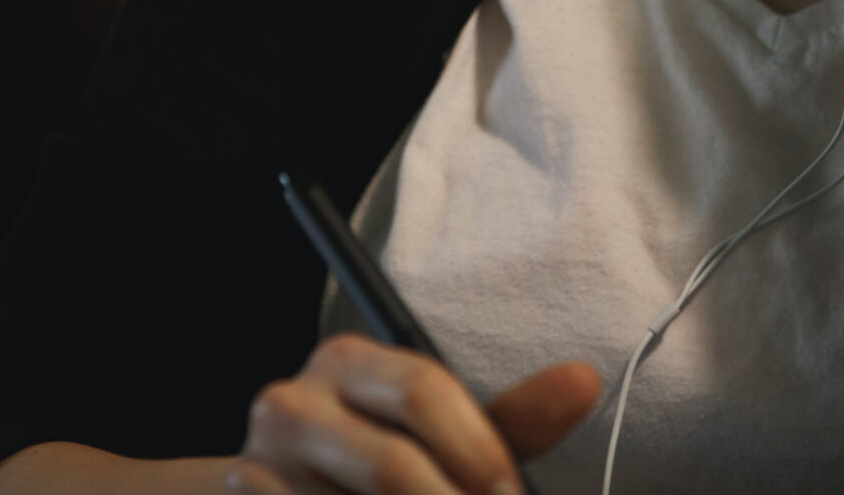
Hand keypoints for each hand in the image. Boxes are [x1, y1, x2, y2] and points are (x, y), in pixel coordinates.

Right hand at [228, 334, 600, 494]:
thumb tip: (586, 379)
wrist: (280, 494)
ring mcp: (257, 469)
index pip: (423, 389)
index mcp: (347, 361)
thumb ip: (510, 419)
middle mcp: (291, 403)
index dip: (480, 453)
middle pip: (393, 467)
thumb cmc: (382, 461)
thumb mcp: (441, 433)